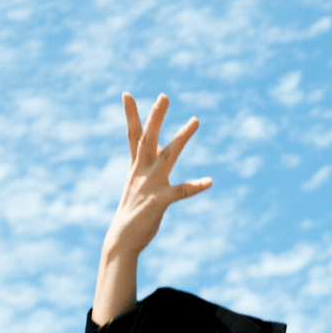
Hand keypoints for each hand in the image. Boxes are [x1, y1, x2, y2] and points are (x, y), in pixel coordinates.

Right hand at [103, 93, 211, 258]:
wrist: (122, 239)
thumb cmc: (133, 206)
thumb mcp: (138, 179)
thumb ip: (146, 159)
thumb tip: (157, 142)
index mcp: (137, 165)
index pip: (133, 135)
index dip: (131, 114)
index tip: (126, 93)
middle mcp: (142, 171)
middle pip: (148, 138)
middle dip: (155, 116)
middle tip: (164, 96)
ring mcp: (151, 185)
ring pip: (168, 155)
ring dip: (182, 137)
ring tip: (195, 120)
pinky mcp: (160, 201)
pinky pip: (181, 191)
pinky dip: (195, 186)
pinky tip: (209, 181)